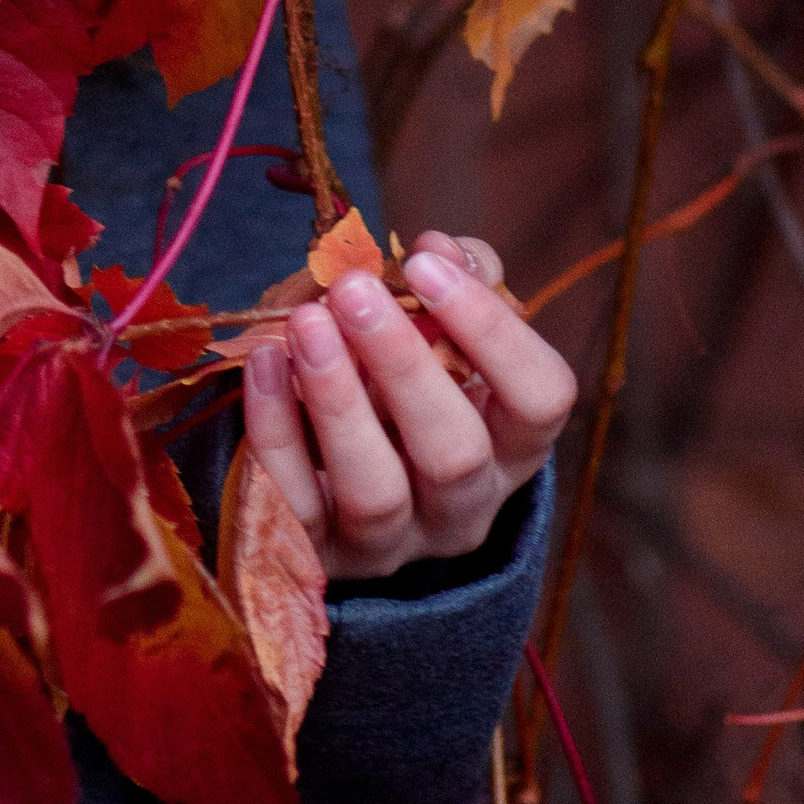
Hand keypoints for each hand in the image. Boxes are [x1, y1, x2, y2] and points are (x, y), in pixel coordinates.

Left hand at [242, 231, 576, 581]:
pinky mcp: (318, 554)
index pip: (540, 399)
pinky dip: (275, 430)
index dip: (493, 332)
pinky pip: (295, 503)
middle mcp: (463, 506)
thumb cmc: (402, 380)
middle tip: (354, 290)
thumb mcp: (440, 330)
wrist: (336, 478)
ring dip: (338, 400)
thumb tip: (441, 249)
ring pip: (376, 491)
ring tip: (305, 323)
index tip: (426, 265)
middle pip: (454, 453)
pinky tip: (263, 361)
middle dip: (402, 365)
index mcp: (511, 445)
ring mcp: (391, 542)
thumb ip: (455, 279)